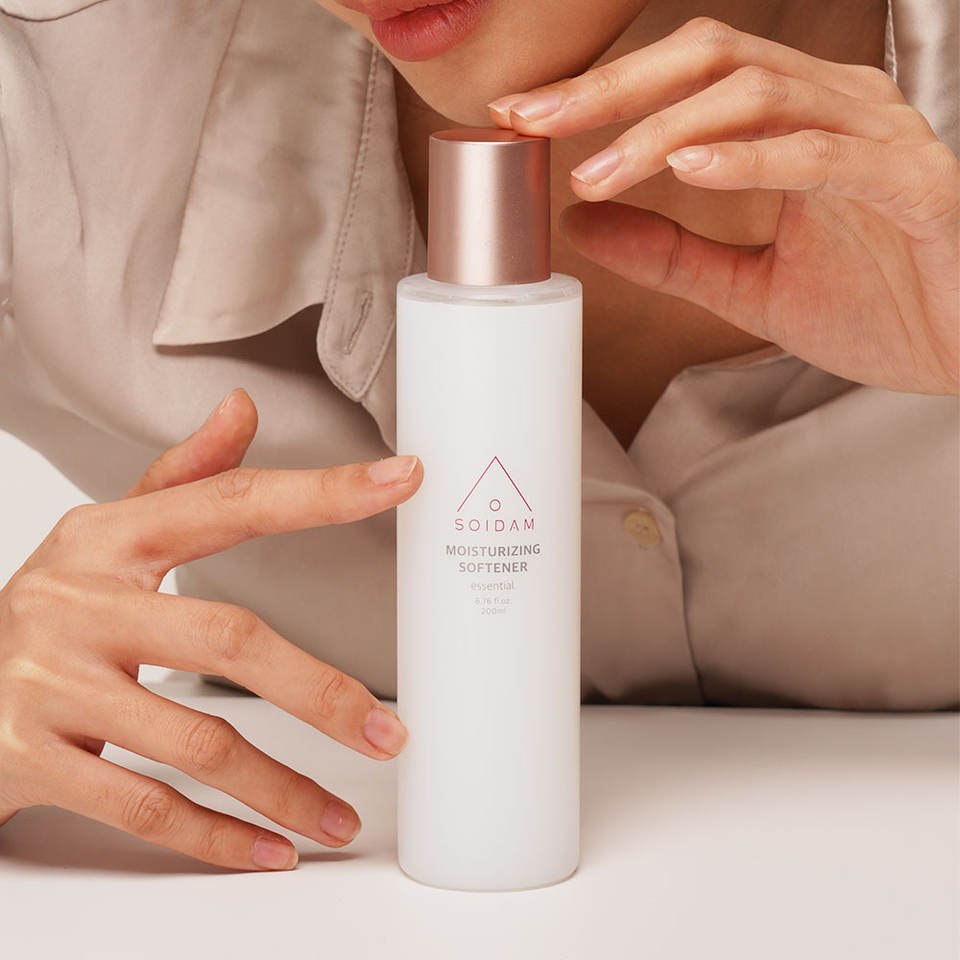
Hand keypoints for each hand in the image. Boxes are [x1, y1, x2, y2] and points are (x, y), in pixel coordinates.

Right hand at [0, 388, 421, 869]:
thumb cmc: (46, 607)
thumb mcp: (103, 535)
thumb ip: (181, 478)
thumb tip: (242, 411)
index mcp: (109, 539)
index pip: (231, 503)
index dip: (321, 493)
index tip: (400, 481)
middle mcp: (80, 604)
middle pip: (227, 638)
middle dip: (319, 693)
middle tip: (387, 733)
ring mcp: (49, 684)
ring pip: (193, 740)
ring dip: (279, 786)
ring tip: (338, 817)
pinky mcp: (27, 760)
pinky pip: (141, 806)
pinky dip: (213, 836)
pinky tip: (269, 851)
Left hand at [488, 17, 959, 394]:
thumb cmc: (881, 306)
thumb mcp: (746, 284)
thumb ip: (669, 252)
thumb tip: (579, 221)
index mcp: (794, 123)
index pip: (683, 79)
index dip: (601, 94)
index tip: (523, 121)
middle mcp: (833, 108)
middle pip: (708, 58)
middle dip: (611, 89)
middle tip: (531, 120)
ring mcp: (875, 136)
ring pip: (756, 93)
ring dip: (663, 132)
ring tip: (595, 173)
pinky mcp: (911, 181)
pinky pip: (823, 153)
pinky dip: (753, 157)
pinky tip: (690, 170)